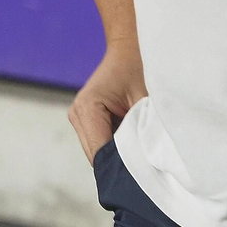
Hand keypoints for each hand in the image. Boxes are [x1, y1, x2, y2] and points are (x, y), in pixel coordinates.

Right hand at [69, 41, 146, 162]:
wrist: (127, 48)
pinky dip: (115, 145)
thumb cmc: (138, 67)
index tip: (140, 177)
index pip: (100, 152)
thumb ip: (144, 126)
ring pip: (97, 151)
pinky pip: (99, 141)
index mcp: (87, 108)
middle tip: (144, 171)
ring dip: (116, 154)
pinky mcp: (84, 118)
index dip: (119, 167)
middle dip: (118, 163)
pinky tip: (132, 142)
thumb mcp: (144, 97)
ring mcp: (77, 116)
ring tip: (140, 155)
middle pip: (96, 156)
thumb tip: (150, 156)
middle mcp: (77, 114)